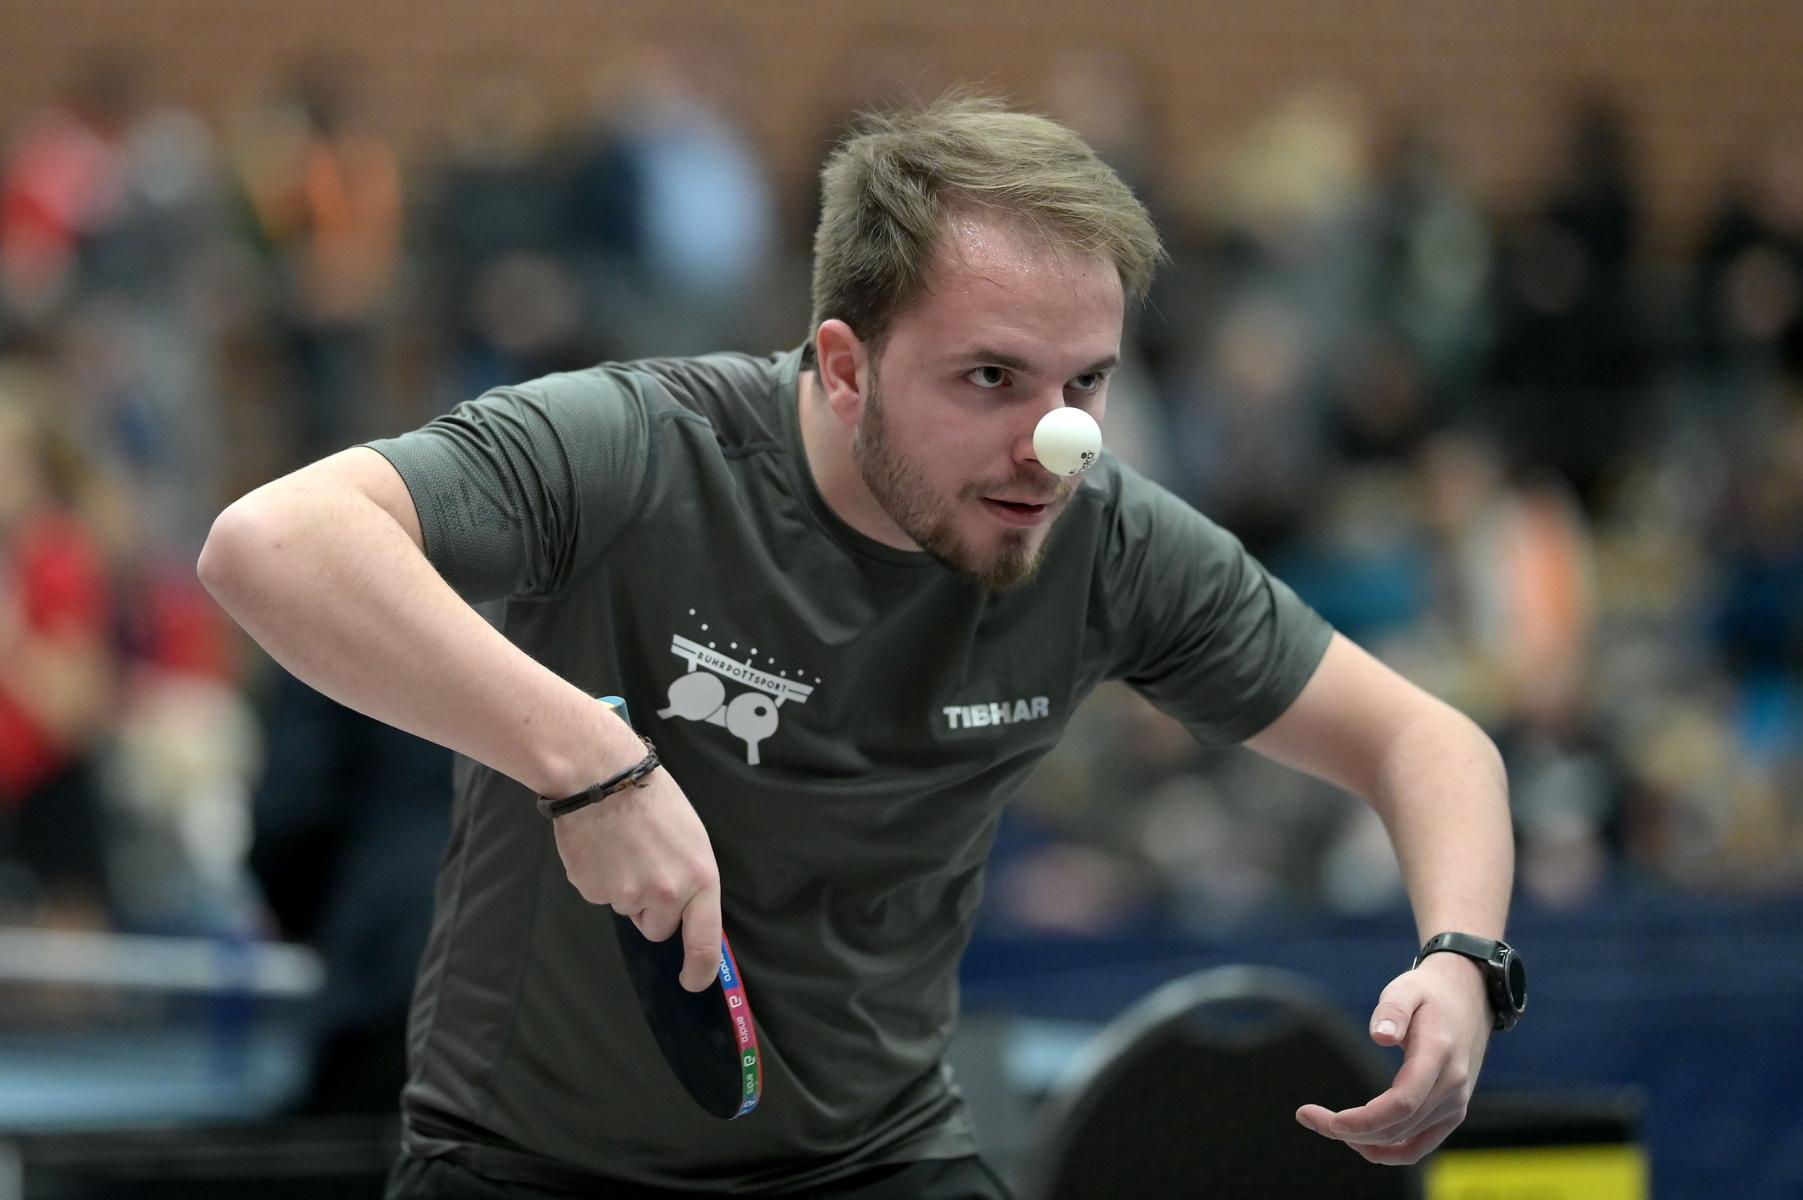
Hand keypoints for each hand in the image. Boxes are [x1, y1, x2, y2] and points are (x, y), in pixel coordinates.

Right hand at [552, 769, 723, 993]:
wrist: (601, 775)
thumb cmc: (652, 798)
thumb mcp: (690, 837)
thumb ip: (690, 878)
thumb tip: (684, 911)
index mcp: (699, 878)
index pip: (705, 941)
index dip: (700, 969)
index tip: (693, 980)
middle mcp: (666, 894)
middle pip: (658, 927)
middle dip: (651, 907)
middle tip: (645, 863)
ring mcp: (627, 895)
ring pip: (628, 909)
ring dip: (625, 888)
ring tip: (622, 846)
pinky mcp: (593, 891)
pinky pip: (600, 895)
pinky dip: (600, 877)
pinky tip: (601, 847)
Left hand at [1296, 952, 1492, 1164]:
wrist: (1469, 999)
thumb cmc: (1428, 993)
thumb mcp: (1407, 988)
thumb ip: (1393, 1009)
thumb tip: (1379, 1036)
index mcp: (1438, 1055)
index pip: (1402, 1102)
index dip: (1364, 1119)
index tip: (1329, 1119)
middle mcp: (1451, 1087)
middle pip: (1398, 1126)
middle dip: (1349, 1130)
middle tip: (1306, 1116)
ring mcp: (1455, 1104)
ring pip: (1406, 1142)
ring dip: (1364, 1142)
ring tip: (1325, 1124)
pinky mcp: (1452, 1113)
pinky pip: (1420, 1146)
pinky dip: (1389, 1152)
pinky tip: (1358, 1141)